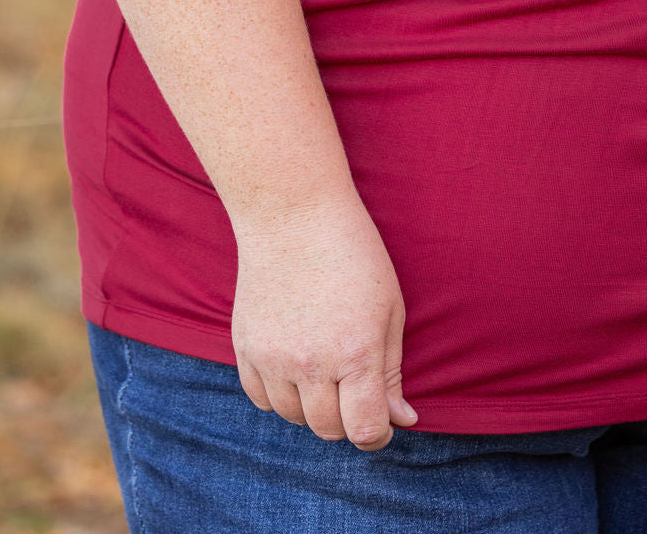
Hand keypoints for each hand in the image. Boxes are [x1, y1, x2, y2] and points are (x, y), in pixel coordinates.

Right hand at [231, 192, 418, 451]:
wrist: (292, 213)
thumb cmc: (353, 254)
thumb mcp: (389, 309)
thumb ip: (392, 371)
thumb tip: (401, 420)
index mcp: (355, 353)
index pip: (365, 430)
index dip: (378, 434)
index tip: (381, 421)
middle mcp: (311, 362)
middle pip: (329, 430)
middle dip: (347, 418)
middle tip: (353, 387)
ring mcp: (272, 356)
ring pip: (293, 417)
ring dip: (311, 406)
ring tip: (323, 368)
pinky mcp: (245, 346)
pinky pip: (260, 398)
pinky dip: (278, 393)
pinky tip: (292, 365)